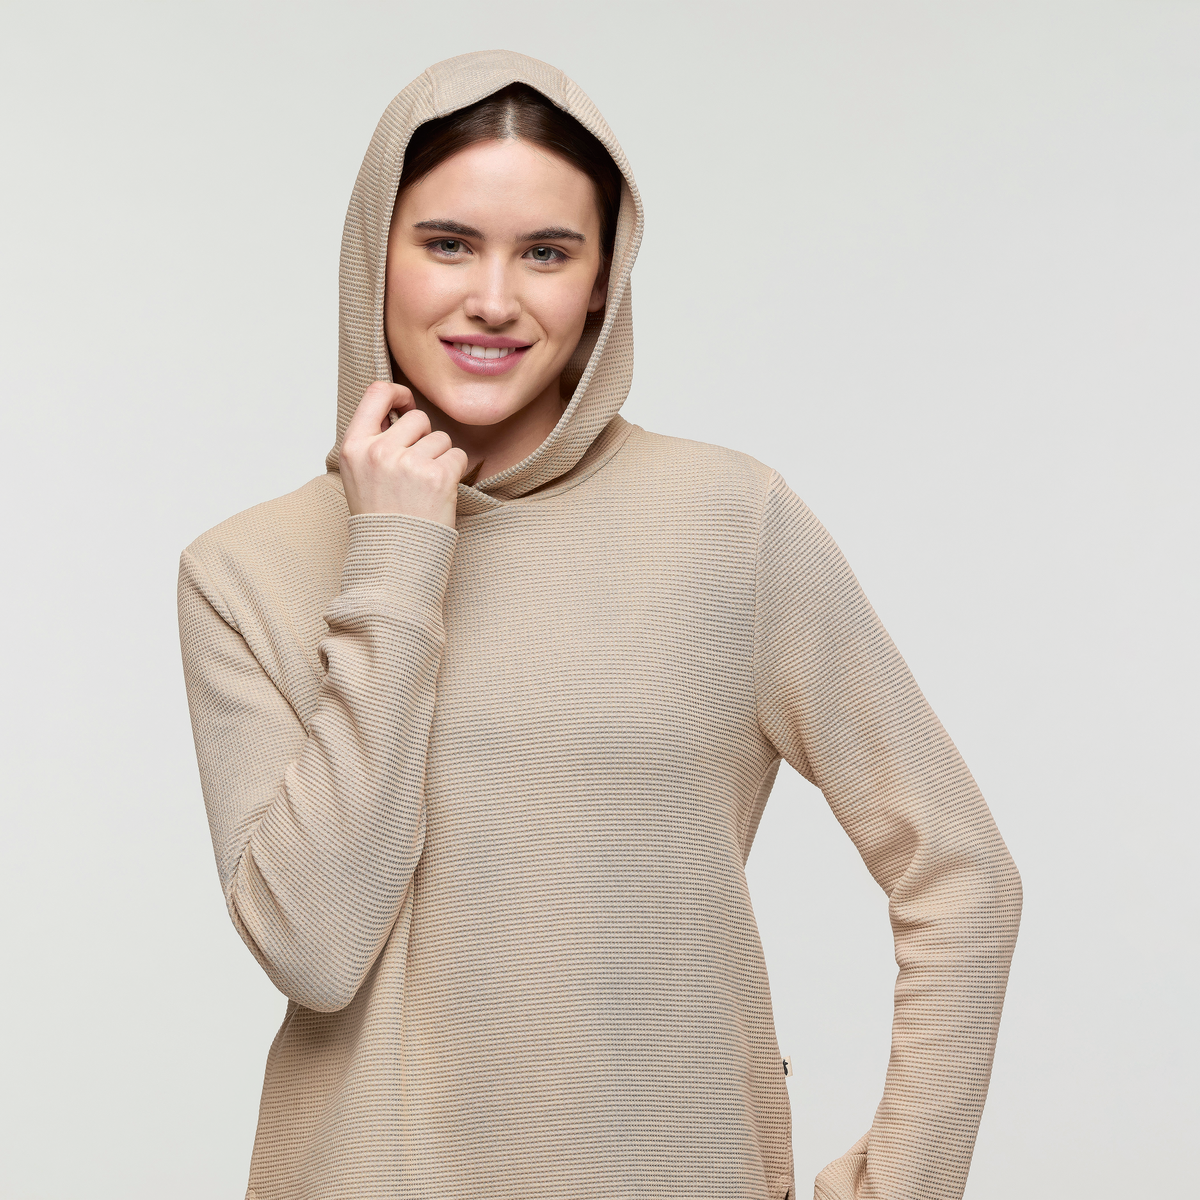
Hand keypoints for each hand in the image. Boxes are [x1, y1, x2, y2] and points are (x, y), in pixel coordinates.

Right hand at [339, 382, 468, 527]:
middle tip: (416, 469)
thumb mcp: (359, 474)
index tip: (407, 405)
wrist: (392, 560)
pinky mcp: (437, 477)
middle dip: (424, 439)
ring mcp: (408, 463)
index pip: (376, 392)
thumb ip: (373, 441)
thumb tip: (398, 410)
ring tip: (424, 487)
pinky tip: (439, 493)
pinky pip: (458, 456)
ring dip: (440, 459)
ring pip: (441, 438)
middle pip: (418, 419)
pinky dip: (454, 472)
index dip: (398, 393)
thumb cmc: (379, 519)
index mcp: (353, 447)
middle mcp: (378, 451)